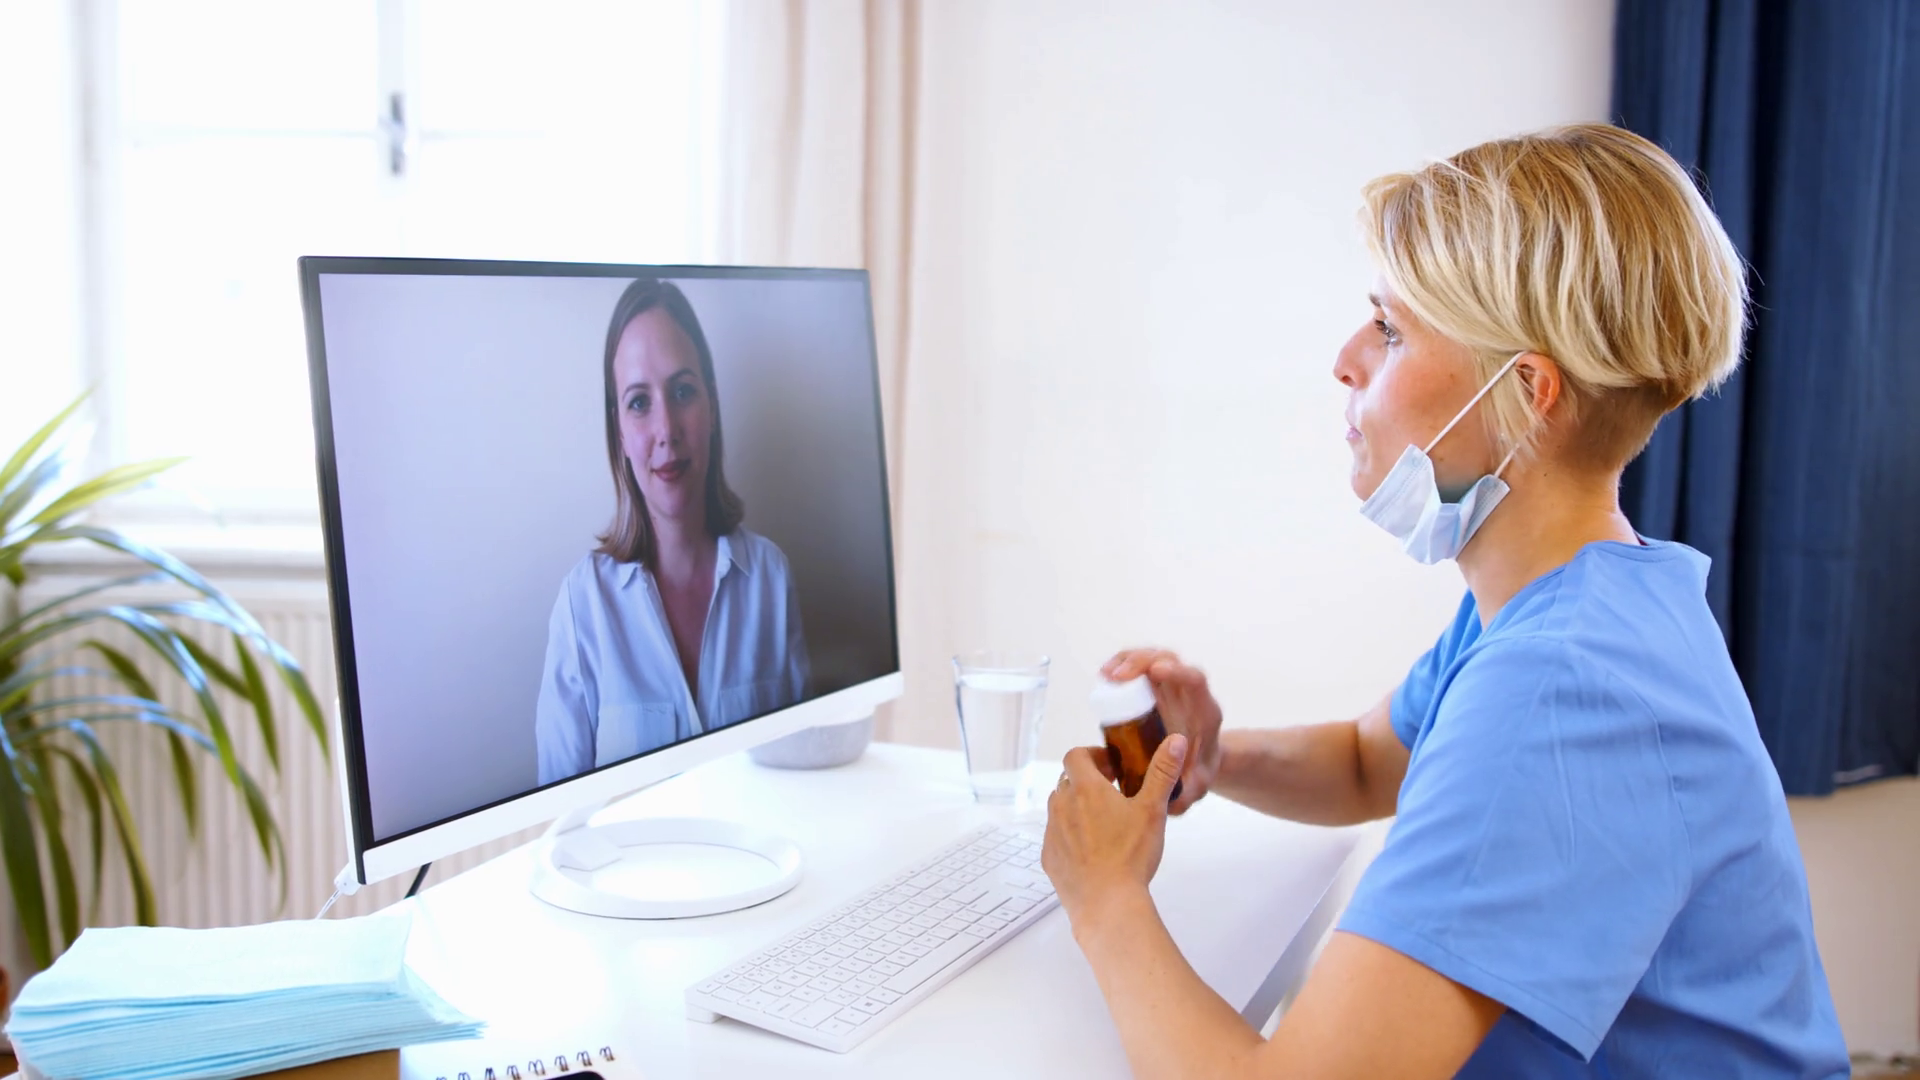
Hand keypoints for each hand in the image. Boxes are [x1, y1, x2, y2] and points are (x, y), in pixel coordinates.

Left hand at [1041, 735, 1186, 930]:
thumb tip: (1176, 740)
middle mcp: (1062, 806)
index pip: (1076, 756)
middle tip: (1112, 794)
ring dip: (1076, 807)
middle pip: (1067, 781)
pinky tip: (1092, 850)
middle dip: (1087, 782)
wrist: (1107, 904)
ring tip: (1103, 823)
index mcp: (1085, 789)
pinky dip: (1070, 835)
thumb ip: (1162, 772)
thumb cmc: (1131, 855)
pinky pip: (1056, 837)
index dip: (1092, 756)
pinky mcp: (1049, 858)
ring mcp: (1052, 833)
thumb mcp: (1153, 810)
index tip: (1111, 768)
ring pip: (1059, 808)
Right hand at [1104, 649, 1222, 814]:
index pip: (1195, 681)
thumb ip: (1186, 794)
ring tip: (1105, 675)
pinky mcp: (1153, 688)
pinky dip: (1121, 666)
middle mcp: (1188, 693)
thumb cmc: (1197, 773)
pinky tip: (1104, 677)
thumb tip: (1168, 799)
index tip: (1156, 671)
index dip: (1177, 672)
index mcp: (1203, 712)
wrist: (1197, 764)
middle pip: (1170, 660)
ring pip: (1152, 658)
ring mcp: (1170, 687)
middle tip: (1116, 676)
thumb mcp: (1195, 787)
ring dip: (1128, 660)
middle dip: (1143, 662)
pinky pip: (1138, 668)